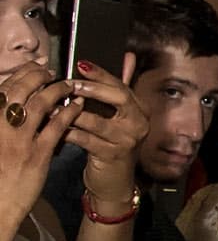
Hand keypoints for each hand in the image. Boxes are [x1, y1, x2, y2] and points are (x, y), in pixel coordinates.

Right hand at [0, 62, 79, 228]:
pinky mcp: (37, 155)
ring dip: (56, 89)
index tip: (31, 68)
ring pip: (39, 104)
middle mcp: (0, 129)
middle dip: (36, 76)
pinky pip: (57, 127)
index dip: (19, 76)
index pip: (2, 91)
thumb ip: (2, 123)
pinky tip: (78, 106)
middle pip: (19, 91)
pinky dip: (69, 112)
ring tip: (67, 84)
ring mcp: (18, 142)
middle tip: (50, 71)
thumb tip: (10, 103)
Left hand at [67, 58, 146, 203]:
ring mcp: (127, 140)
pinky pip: (86, 140)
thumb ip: (121, 88)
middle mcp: (139, 123)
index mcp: (141, 110)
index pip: (122, 86)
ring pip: (98, 121)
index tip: (81, 64)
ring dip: (72, 114)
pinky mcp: (112, 156)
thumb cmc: (113, 145)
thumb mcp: (121, 117)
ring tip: (54, 107)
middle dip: (92, 89)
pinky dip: (69, 133)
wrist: (115, 183)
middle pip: (119, 98)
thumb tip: (128, 57)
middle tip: (69, 84)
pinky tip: (55, 128)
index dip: (102, 74)